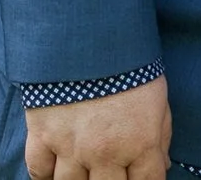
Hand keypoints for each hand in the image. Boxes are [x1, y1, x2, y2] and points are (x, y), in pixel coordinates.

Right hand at [26, 75, 170, 179]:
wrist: (87, 35)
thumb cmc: (130, 63)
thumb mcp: (158, 97)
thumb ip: (160, 136)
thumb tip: (162, 164)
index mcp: (140, 143)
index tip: (141, 177)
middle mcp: (105, 153)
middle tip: (110, 171)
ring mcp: (71, 148)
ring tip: (85, 170)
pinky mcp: (42, 137)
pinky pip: (39, 172)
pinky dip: (46, 175)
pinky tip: (56, 169)